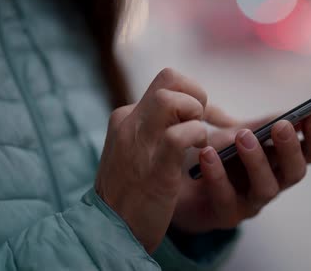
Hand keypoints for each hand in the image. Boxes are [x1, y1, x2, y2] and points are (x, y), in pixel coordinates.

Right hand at [95, 68, 208, 252]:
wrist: (108, 231)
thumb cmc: (130, 192)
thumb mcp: (135, 150)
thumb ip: (154, 128)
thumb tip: (187, 113)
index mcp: (125, 117)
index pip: (165, 82)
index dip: (192, 93)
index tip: (202, 116)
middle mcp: (129, 123)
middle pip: (169, 79)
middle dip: (196, 95)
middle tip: (201, 123)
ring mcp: (139, 143)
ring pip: (171, 99)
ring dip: (196, 114)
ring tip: (199, 138)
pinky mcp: (154, 168)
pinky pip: (179, 136)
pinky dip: (197, 136)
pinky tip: (199, 152)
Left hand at [170, 106, 310, 233]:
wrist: (181, 177)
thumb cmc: (217, 152)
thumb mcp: (241, 132)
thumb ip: (263, 125)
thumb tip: (289, 114)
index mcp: (282, 161)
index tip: (310, 115)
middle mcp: (273, 183)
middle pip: (296, 172)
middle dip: (290, 148)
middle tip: (281, 126)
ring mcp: (252, 202)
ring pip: (266, 188)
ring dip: (257, 160)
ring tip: (242, 136)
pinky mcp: (226, 215)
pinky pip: (226, 198)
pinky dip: (217, 174)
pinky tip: (208, 153)